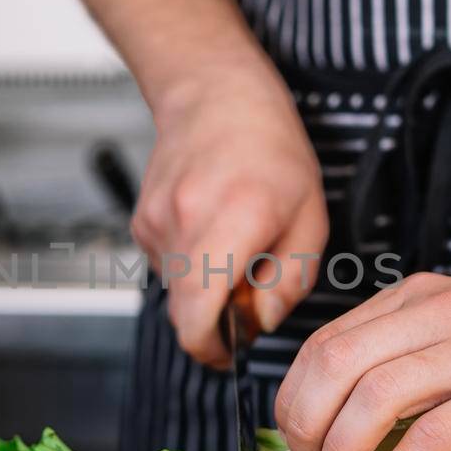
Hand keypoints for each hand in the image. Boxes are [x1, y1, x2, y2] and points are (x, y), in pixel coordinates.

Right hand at [132, 67, 327, 364]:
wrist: (215, 96)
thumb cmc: (270, 150)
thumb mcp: (309, 216)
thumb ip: (289, 280)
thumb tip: (258, 323)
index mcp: (232, 220)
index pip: (197, 313)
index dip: (211, 349)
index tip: (229, 354)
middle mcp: (184, 223)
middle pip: (186, 311)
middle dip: (217, 319)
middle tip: (250, 287)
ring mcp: (155, 223)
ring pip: (178, 291)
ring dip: (206, 287)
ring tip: (235, 243)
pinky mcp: (141, 223)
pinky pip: (169, 268)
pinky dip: (192, 265)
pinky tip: (212, 227)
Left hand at [272, 270, 450, 450]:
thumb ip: (409, 353)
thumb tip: (347, 416)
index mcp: (414, 299)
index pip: (323, 344)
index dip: (296, 399)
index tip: (297, 440)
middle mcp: (434, 315)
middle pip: (333, 367)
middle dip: (306, 427)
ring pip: (373, 400)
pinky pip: (431, 438)